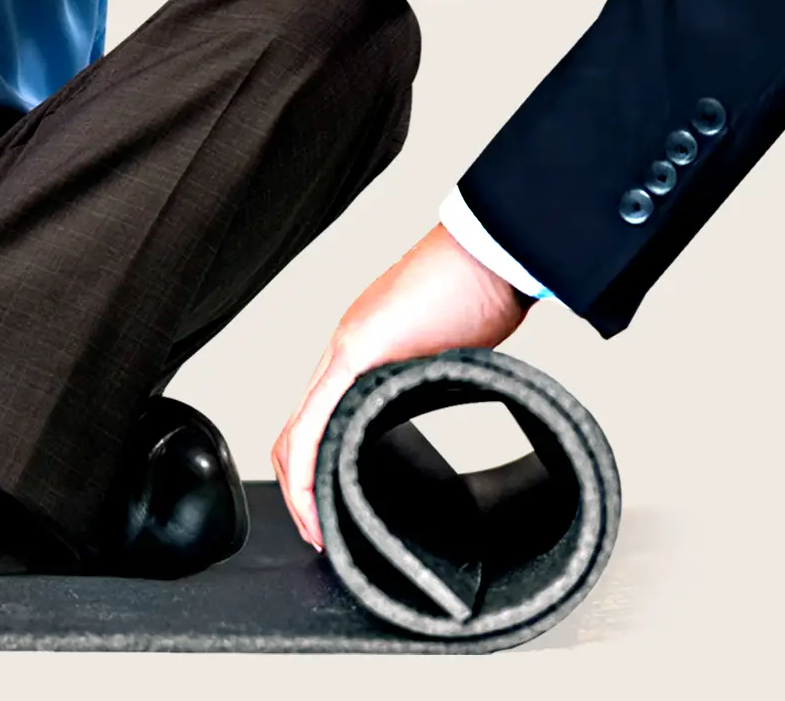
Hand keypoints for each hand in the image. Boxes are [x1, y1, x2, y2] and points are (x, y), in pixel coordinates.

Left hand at [270, 224, 531, 550]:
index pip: (316, 421)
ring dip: (299, 487)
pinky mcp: (355, 352)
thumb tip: (438, 405)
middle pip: (295, 432)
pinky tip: (313, 496)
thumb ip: (427, 380)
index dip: (313, 470)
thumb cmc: (477, 291)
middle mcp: (340, 356)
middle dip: (299, 491)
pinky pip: (315, 418)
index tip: (329, 512)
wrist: (489, 251)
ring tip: (317, 528)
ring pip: (296, 432)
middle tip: (319, 533)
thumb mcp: (445, 354)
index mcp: (359, 358)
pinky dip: (307, 463)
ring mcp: (342, 353)